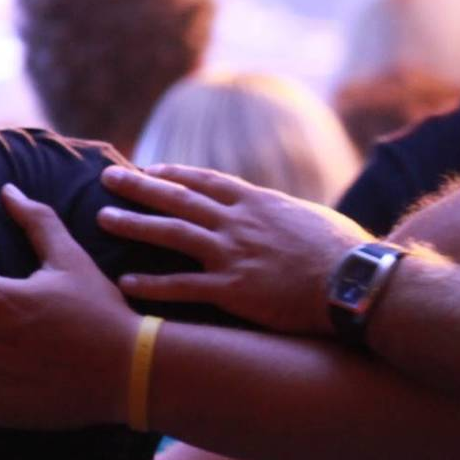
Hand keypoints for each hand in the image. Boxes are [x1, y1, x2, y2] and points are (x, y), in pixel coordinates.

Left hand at [97, 164, 372, 335]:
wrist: (357, 281)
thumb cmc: (348, 254)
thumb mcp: (314, 222)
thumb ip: (288, 218)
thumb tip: (286, 218)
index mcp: (260, 203)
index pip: (207, 182)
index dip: (175, 174)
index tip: (150, 169)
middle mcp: (240, 222)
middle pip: (180, 198)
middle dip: (140, 186)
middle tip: (108, 177)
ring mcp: (234, 254)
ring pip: (172, 232)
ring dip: (134, 224)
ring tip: (103, 219)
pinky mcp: (234, 290)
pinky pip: (183, 286)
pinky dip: (152, 283)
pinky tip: (126, 282)